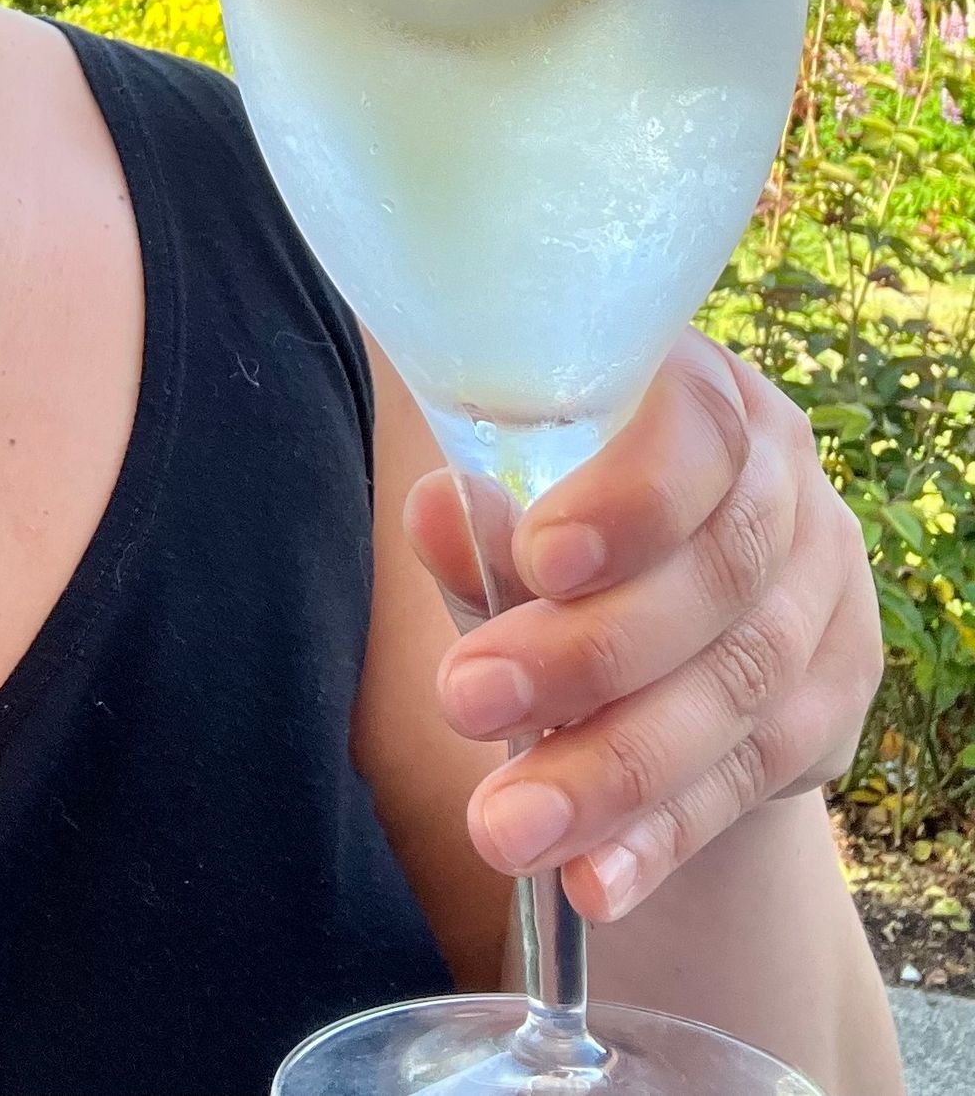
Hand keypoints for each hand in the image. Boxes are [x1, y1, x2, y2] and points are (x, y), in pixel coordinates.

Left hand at [405, 329, 882, 922]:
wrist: (661, 610)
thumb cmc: (563, 523)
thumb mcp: (516, 510)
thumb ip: (484, 521)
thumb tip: (439, 508)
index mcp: (707, 396)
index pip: (695, 436)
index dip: (627, 503)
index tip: (538, 562)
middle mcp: (785, 482)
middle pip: (716, 575)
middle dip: (588, 656)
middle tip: (465, 706)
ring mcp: (826, 588)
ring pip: (737, 688)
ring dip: (616, 771)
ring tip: (509, 829)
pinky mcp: (837, 691)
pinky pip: (753, 775)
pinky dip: (665, 835)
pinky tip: (594, 879)